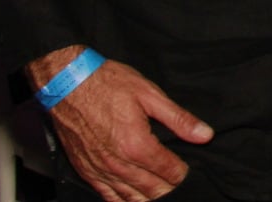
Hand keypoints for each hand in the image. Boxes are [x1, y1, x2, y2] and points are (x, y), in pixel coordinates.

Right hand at [28, 47, 213, 201]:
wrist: (67, 83)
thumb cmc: (106, 84)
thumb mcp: (149, 94)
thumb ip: (179, 119)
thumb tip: (204, 134)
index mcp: (137, 145)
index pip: (170, 172)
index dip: (183, 173)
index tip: (188, 168)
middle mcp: (118, 164)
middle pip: (153, 191)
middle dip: (169, 188)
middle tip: (177, 180)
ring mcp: (100, 170)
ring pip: (131, 199)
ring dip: (149, 197)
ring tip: (160, 191)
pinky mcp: (86, 171)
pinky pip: (108, 197)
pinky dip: (123, 200)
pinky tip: (133, 198)